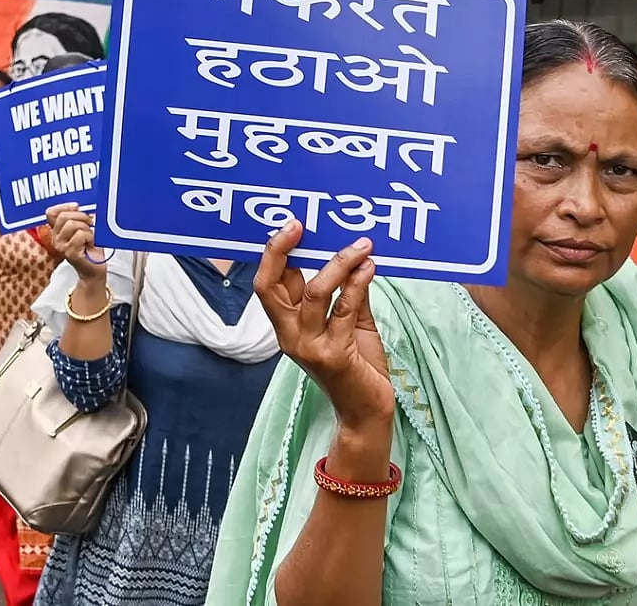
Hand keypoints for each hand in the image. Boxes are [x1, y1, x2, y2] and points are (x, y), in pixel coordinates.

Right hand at [46, 203, 104, 281]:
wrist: (95, 267)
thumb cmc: (90, 247)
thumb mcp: (82, 227)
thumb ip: (76, 217)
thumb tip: (76, 206)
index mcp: (56, 231)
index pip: (50, 213)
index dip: (64, 206)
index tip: (77, 207)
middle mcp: (55, 239)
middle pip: (64, 217)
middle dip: (81, 217)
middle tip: (90, 224)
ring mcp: (61, 247)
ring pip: (72, 225)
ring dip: (87, 229)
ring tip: (90, 238)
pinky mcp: (69, 253)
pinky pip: (80, 235)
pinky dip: (90, 237)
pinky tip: (90, 244)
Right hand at [254, 221, 393, 434]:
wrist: (367, 411)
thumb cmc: (358, 366)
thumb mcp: (351, 323)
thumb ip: (347, 293)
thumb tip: (352, 257)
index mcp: (287, 327)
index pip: (267, 285)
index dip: (274, 254)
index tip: (292, 226)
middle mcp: (290, 336)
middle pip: (270, 287)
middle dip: (280, 251)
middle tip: (301, 225)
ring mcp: (308, 346)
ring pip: (312, 292)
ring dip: (338, 263)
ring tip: (361, 246)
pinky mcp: (333, 355)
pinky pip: (343, 308)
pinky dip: (357, 283)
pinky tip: (369, 268)